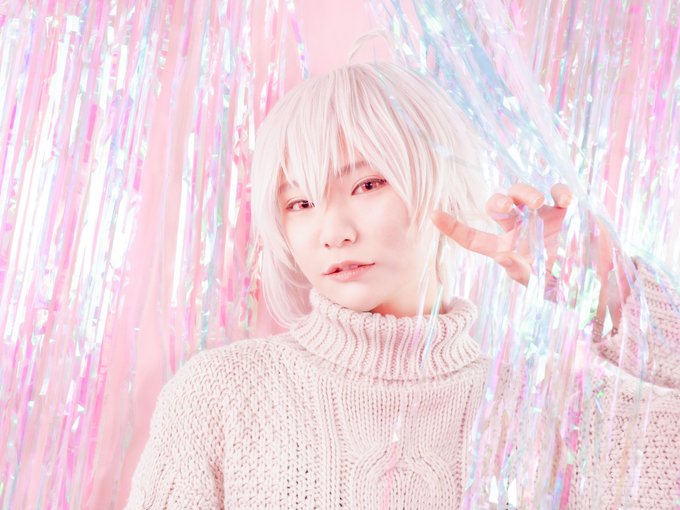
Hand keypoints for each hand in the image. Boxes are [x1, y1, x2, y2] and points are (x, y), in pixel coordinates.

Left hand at [430, 183, 573, 285]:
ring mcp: (543, 216)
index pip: (474, 238)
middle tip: (507, 207)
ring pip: (522, 192)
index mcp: (507, 249)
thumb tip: (503, 255)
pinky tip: (566, 202)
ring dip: (525, 192)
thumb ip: (521, 273)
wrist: (602, 284)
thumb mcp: (540, 287)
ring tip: (537, 203)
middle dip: (498, 201)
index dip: (454, 228)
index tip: (433, 215)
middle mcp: (521, 229)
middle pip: (497, 206)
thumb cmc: (564, 287)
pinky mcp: (568, 210)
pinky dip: (559, 191)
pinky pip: (558, 191)